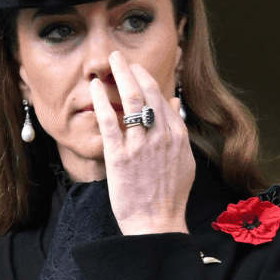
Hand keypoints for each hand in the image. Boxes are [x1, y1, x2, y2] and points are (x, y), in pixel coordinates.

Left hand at [90, 50, 195, 234]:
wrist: (156, 222)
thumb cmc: (170, 195)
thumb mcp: (184, 160)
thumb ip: (178, 130)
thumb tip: (174, 104)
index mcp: (177, 137)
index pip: (162, 99)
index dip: (148, 80)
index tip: (137, 69)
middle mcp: (161, 136)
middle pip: (147, 94)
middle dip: (133, 70)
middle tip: (121, 57)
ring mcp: (140, 145)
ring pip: (130, 101)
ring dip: (120, 76)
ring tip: (111, 61)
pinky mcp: (119, 156)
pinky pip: (109, 122)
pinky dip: (102, 101)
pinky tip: (95, 87)